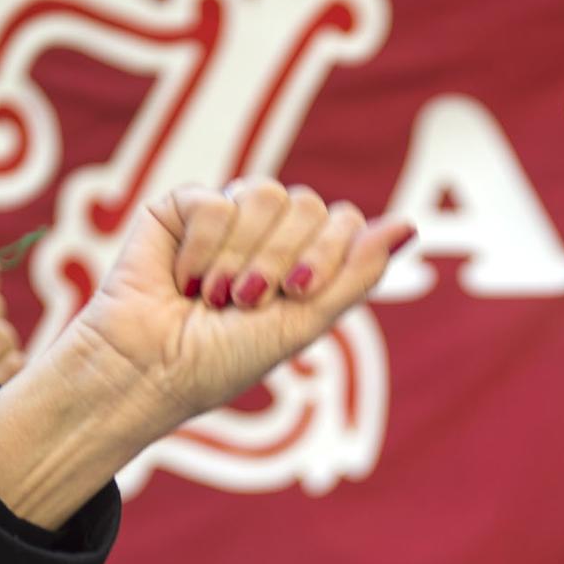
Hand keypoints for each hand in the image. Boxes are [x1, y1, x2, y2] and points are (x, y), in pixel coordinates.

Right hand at [47, 178, 411, 448]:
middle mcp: (271, 234)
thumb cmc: (222, 362)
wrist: (150, 370)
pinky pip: (215, 200)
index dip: (327, 252)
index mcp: (306, 262)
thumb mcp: (303, 325)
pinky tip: (184, 280)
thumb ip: (357, 275)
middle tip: (247, 302)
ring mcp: (228, 216)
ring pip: (264, 193)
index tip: (296, 294)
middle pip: (308, 205)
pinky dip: (202, 248)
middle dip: (281, 260)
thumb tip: (412, 225)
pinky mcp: (183, 206)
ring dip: (242, 257)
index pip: (345, 222)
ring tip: (216, 297)